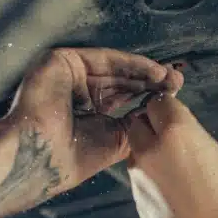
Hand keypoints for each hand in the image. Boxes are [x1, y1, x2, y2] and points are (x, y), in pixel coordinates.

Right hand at [4, 48, 182, 192]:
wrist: (41, 157)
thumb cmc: (70, 159)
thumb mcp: (115, 141)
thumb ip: (135, 124)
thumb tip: (158, 112)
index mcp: (86, 112)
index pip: (122, 97)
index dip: (148, 95)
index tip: (173, 95)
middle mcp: (77, 91)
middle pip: (121, 79)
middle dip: (151, 81)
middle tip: (177, 82)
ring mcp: (69, 75)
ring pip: (115, 68)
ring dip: (146, 72)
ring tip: (170, 78)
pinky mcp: (62, 61)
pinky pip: (104, 58)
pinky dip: (131, 64)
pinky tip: (154, 72)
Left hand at [126, 94, 217, 217]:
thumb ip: (192, 138)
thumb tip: (179, 134)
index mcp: (176, 133)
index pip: (157, 102)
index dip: (167, 108)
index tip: (175, 115)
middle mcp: (151, 151)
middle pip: (137, 125)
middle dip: (151, 128)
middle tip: (173, 140)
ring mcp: (140, 179)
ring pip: (136, 154)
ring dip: (150, 156)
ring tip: (178, 173)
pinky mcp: (138, 203)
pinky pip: (141, 182)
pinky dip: (152, 183)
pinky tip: (175, 195)